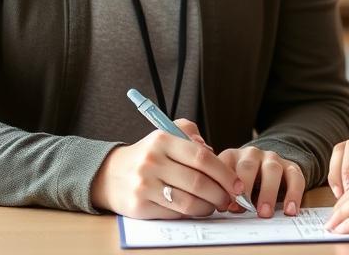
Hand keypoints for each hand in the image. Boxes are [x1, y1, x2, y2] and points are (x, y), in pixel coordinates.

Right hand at [90, 118, 244, 218]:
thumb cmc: (149, 154)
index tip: (236, 184)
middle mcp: (152, 161)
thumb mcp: (166, 133)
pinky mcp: (139, 207)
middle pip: (198, 182)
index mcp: (163, 140)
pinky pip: (174, 214)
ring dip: (208, 207)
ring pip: (188, 202)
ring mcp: (144, 185)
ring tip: (215, 205)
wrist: (111, 174)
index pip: (202, 157)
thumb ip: (191, 134)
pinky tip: (196, 209)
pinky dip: (191, 214)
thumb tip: (211, 150)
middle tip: (230, 199)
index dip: (224, 173)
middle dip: (220, 194)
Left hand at [216, 146, 305, 217]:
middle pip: (248, 166)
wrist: (264, 172)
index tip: (228, 205)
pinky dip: (293, 195)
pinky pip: (295, 178)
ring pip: (272, 170)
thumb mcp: (228, 185)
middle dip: (247, 189)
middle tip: (246, 208)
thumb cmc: (240, 184)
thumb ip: (225, 193)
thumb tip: (227, 207)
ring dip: (268, 193)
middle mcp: (252, 154)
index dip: (226, 186)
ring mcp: (272, 158)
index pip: (226, 167)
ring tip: (265, 213)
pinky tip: (290, 210)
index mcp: (232, 156)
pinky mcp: (291, 167)